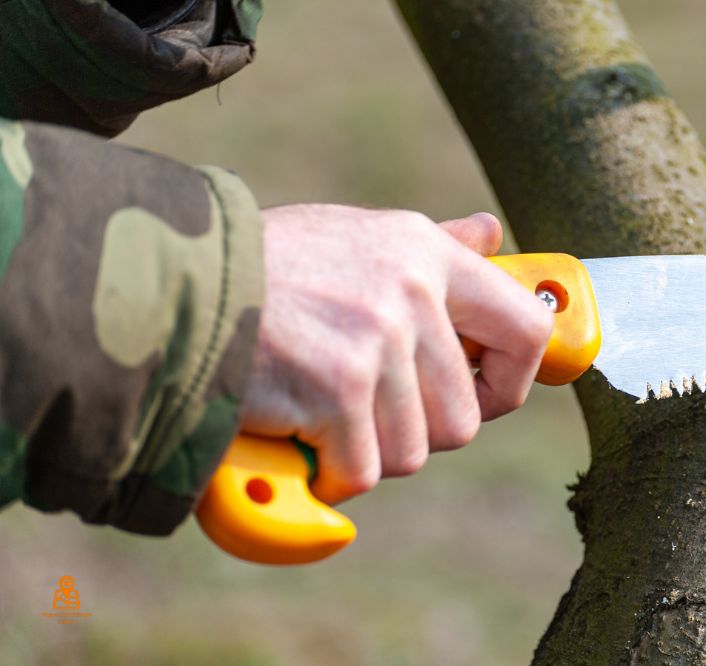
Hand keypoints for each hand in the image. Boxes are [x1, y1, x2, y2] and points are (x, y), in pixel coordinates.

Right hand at [240, 205, 552, 504]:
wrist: (170, 283)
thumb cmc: (267, 268)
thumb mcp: (358, 237)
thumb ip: (434, 248)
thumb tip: (492, 235)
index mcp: (426, 252)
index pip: (527, 328)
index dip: (511, 381)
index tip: (481, 397)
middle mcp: (412, 291)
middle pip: (463, 418)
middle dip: (416, 433)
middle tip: (364, 412)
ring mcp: (376, 339)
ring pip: (412, 452)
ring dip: (364, 451)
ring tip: (318, 411)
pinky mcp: (336, 386)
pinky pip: (361, 470)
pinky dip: (326, 471)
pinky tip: (294, 432)